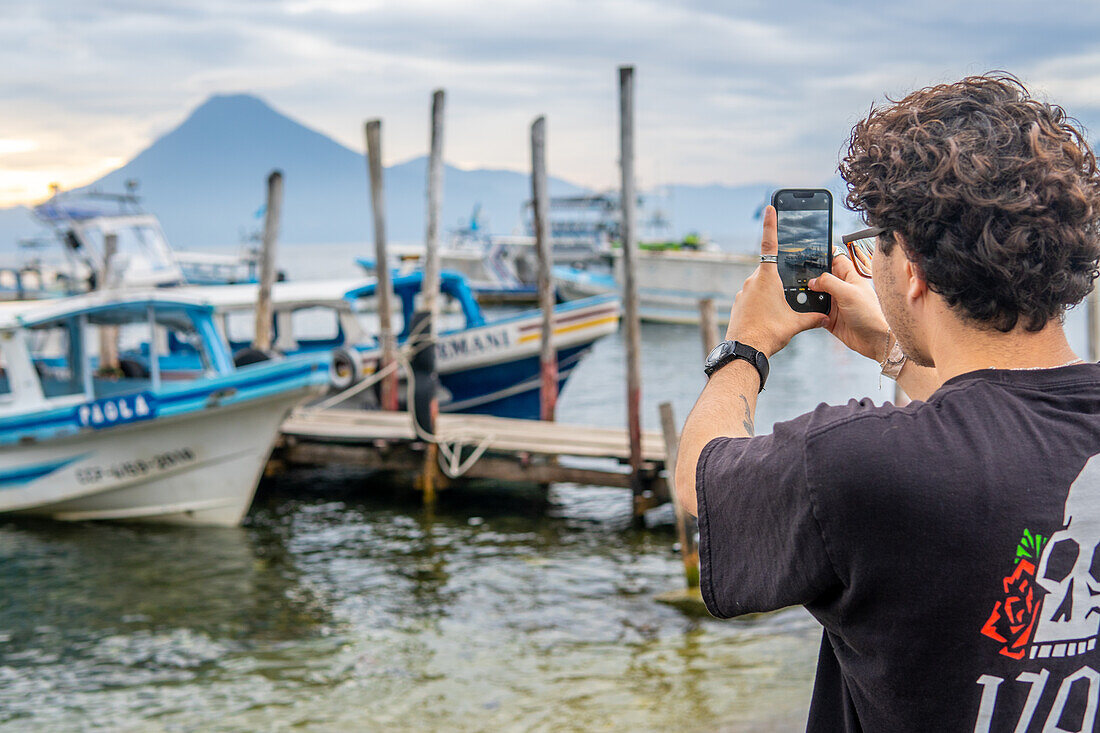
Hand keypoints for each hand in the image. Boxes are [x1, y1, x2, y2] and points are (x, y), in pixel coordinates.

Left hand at [725, 206, 825, 355]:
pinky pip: (753, 297)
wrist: (744, 350)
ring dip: (771, 294)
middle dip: (781, 281)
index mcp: (766, 278)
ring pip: (761, 286)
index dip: (771, 225)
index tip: (770, 207)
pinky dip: (762, 303)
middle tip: (787, 297)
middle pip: (770, 272)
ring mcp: (742, 291)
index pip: (769, 245)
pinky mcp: (738, 303)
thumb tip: (826, 317)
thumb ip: (812, 317)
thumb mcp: (794, 324)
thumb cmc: (768, 334)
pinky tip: (767, 318)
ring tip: (777, 314)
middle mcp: (752, 280)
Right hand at [808, 251, 889, 360]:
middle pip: (823, 278)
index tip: (810, 257)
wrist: (874, 340)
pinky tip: (806, 310)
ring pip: (817, 295)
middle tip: (799, 278)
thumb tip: (813, 281)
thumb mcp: (848, 293)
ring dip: (809, 296)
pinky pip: (816, 311)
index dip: (825, 257)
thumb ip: (829, 282)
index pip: (836, 260)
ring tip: (800, 295)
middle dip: (812, 278)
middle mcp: (842, 289)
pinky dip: (810, 311)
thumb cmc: (870, 315)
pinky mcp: (831, 318)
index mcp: (850, 278)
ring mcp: (836, 304)